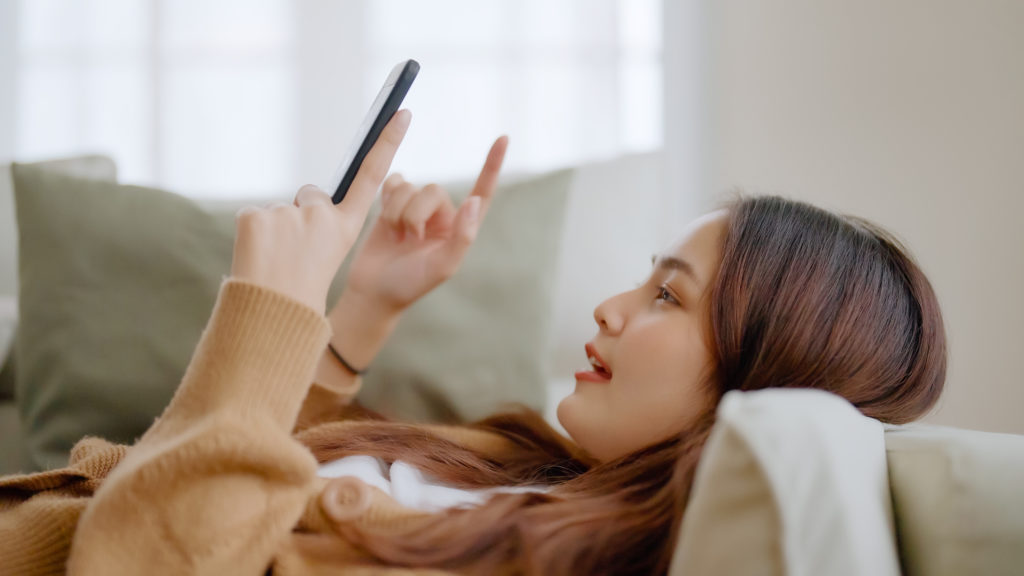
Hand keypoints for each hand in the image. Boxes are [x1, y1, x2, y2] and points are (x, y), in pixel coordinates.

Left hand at [229, 110, 411, 315]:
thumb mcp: (321, 258)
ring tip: (273, 262)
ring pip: (279, 211)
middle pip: (309, 197)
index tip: (401, 114)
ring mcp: (289, 214)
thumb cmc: (299, 293)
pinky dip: (250, 235)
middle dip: (299, 216)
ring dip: (273, 231)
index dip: (386, 144)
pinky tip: (255, 257)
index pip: (371, 177)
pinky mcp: (257, 216)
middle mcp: (322, 217)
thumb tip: (295, 209)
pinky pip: (252, 216)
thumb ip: (316, 227)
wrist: (271, 315)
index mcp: (344, 229)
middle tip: (292, 252)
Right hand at [343, 135, 508, 313]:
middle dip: (414, 214)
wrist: (372, 291)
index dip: (492, 166)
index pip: (482, 192)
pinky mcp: (391, 204)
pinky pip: (392, 183)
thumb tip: (475, 201)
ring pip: (408, 188)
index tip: (504, 138)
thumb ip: (462, 236)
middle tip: (410, 240)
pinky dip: (385, 201)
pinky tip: (385, 225)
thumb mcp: (443, 267)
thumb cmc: (410, 284)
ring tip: (396, 238)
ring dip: (396, 214)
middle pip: (431, 190)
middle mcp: (441, 215)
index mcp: (459, 228)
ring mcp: (415, 208)